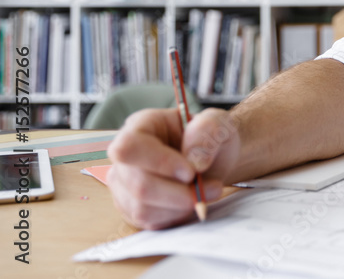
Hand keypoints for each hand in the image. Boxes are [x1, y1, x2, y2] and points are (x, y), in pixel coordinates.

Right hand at [107, 107, 240, 229]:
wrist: (216, 159)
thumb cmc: (210, 137)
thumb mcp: (218, 123)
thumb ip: (208, 131)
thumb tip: (195, 161)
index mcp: (140, 127)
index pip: (129, 147)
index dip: (158, 162)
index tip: (191, 171)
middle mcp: (126, 157)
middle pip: (138, 184)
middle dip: (179, 192)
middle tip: (212, 186)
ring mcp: (125, 185)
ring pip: (143, 207)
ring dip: (181, 204)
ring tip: (207, 192)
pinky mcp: (133, 209)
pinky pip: (149, 221)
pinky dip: (177, 215)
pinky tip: (192, 201)